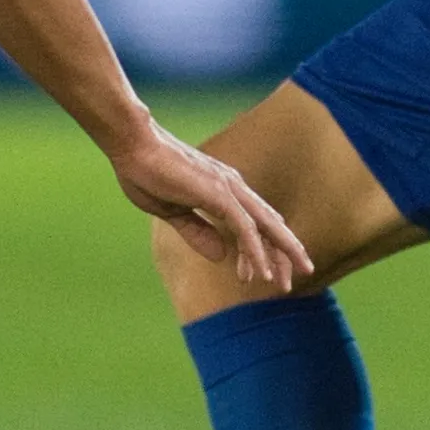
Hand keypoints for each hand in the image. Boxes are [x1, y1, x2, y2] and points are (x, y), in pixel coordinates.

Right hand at [108, 120, 313, 291]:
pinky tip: (261, 272)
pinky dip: (256, 252)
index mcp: (224, 190)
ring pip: (266, 227)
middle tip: (296, 280)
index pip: (255, 223)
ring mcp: (229, 189)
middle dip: (285, 253)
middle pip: (270, 225)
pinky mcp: (219, 193)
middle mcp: (233, 187)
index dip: (262, 250)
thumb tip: (222, 256)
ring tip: (286, 284)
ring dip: (279, 256)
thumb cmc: (146, 172)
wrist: (132, 145)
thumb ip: (198, 233)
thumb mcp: (173, 213)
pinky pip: (245, 228)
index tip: (260, 276)